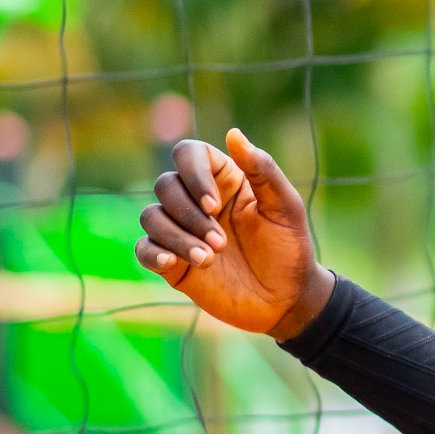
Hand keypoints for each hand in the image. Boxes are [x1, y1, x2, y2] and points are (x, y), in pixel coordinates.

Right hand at [135, 129, 334, 341]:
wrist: (286, 299)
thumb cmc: (290, 249)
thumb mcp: (285, 208)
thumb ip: (262, 170)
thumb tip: (234, 134)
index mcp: (224, 180)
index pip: (188, 154)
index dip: (193, 173)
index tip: (214, 204)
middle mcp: (198, 201)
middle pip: (166, 185)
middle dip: (190, 215)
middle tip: (222, 243)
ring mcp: (182, 231)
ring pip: (152, 216)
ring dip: (177, 237)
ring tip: (209, 259)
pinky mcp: (172, 261)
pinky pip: (143, 248)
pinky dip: (153, 252)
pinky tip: (172, 262)